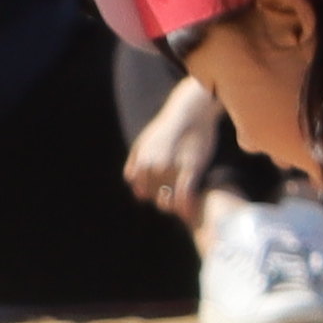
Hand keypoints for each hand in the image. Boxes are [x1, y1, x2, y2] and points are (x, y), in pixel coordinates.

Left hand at [125, 74, 237, 222]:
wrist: (190, 110)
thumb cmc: (168, 126)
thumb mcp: (143, 142)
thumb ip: (134, 162)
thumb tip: (131, 180)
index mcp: (141, 164)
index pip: (142, 191)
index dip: (152, 193)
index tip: (163, 191)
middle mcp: (153, 169)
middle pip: (155, 197)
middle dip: (164, 199)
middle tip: (176, 198)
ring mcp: (172, 170)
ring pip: (169, 201)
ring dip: (174, 206)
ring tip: (184, 208)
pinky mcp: (192, 168)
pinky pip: (185, 195)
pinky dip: (186, 207)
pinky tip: (189, 212)